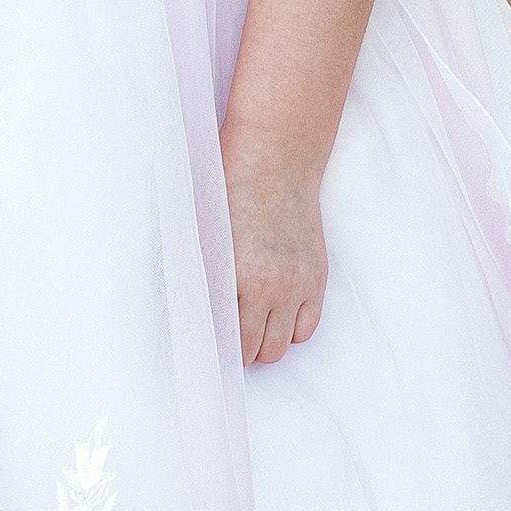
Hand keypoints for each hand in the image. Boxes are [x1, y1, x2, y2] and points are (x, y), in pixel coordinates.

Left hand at [222, 136, 327, 365]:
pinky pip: (307, 328)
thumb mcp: (202, 234)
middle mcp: (273, 286)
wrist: (276, 158)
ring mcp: (299, 283)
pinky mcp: (317, 276)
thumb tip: (193, 312)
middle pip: (258, 351)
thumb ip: (201, 277)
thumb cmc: (228, 188)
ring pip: (283, 345)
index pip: (227, 340)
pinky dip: (290, 329)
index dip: (214, 349)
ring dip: (265, 342)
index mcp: (238, 276)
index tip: (203, 347)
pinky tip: (273, 315)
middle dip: (239, 350)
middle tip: (224, 336)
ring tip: (248, 326)